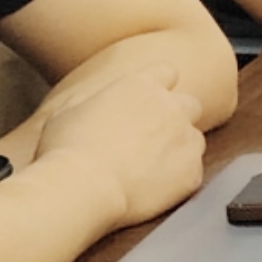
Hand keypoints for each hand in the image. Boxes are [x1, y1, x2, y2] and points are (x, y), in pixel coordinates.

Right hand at [30, 72, 207, 225]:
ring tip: (150, 168)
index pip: (167, 73)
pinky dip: (179, 179)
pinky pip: (193, 172)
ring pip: (194, 138)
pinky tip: (155, 189)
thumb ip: (94, 99)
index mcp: (142, 84)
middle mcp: (171, 107)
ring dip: (179, 149)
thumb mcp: (68, 109)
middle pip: (189, 105)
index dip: (158, 89)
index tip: (147, 105)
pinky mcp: (191, 172)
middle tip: (151, 139)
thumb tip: (94, 102)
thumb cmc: (66, 149)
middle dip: (175, 118)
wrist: (82, 187)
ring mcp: (185, 139)